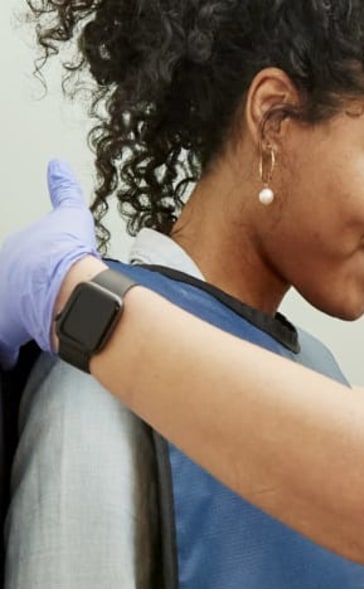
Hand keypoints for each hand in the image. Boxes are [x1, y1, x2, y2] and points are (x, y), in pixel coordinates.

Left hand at [0, 159, 99, 367]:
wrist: (68, 282)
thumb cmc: (66, 254)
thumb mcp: (68, 216)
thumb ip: (63, 191)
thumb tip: (57, 166)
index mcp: (9, 254)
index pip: (10, 269)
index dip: (21, 278)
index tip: (27, 285)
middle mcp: (0, 278)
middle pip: (5, 292)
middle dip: (14, 301)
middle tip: (25, 310)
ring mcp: (2, 304)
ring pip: (2, 318)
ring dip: (9, 327)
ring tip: (16, 336)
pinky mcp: (6, 330)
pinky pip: (2, 346)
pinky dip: (6, 353)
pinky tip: (10, 359)